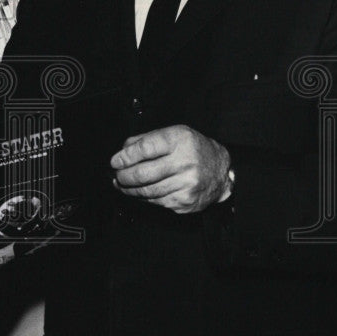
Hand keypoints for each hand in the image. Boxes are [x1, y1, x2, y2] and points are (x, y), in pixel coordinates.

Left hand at [110, 125, 231, 213]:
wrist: (221, 172)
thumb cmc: (193, 150)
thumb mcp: (173, 134)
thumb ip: (146, 139)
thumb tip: (122, 150)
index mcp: (180, 141)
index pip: (145, 149)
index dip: (126, 157)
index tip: (115, 161)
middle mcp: (185, 162)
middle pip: (144, 173)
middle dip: (124, 176)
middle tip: (116, 175)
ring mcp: (187, 185)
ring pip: (148, 191)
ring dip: (130, 189)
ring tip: (121, 184)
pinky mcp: (186, 201)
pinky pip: (157, 201)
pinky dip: (143, 198)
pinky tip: (138, 192)